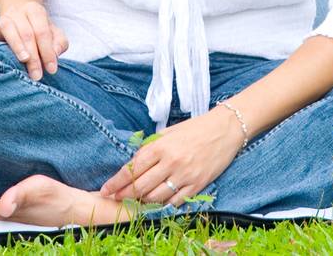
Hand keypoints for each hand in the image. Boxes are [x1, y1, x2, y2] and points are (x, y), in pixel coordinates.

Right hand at [0, 1, 68, 80]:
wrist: (22, 19)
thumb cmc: (40, 32)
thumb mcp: (55, 35)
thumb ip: (59, 43)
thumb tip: (54, 53)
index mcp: (35, 11)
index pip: (42, 31)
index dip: (48, 51)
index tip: (51, 69)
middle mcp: (18, 11)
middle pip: (26, 32)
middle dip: (33, 56)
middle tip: (37, 75)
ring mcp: (3, 17)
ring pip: (8, 27)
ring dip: (16, 45)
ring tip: (23, 60)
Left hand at [98, 108, 244, 208]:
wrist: (225, 129)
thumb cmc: (195, 128)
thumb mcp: (169, 132)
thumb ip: (151, 147)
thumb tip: (134, 162)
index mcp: (161, 146)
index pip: (132, 169)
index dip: (117, 182)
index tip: (106, 189)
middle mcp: (171, 162)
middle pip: (140, 186)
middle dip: (124, 194)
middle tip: (115, 198)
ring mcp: (185, 175)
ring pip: (156, 196)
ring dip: (142, 201)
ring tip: (135, 200)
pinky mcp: (198, 184)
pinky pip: (175, 200)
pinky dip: (164, 203)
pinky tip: (158, 202)